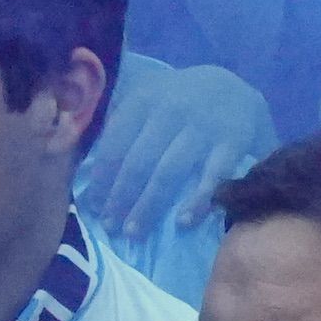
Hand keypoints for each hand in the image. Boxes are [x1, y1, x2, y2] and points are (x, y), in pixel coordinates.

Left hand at [84, 59, 276, 255]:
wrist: (233, 88)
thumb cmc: (178, 103)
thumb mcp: (147, 100)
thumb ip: (122, 128)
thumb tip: (88, 174)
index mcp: (143, 100)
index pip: (115, 144)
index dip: (102, 179)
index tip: (93, 207)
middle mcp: (171, 110)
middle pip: (138, 162)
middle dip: (120, 197)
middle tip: (109, 227)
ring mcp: (202, 127)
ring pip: (168, 172)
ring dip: (147, 205)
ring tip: (133, 232)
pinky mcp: (232, 142)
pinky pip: (212, 177)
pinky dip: (197, 201)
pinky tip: (182, 222)